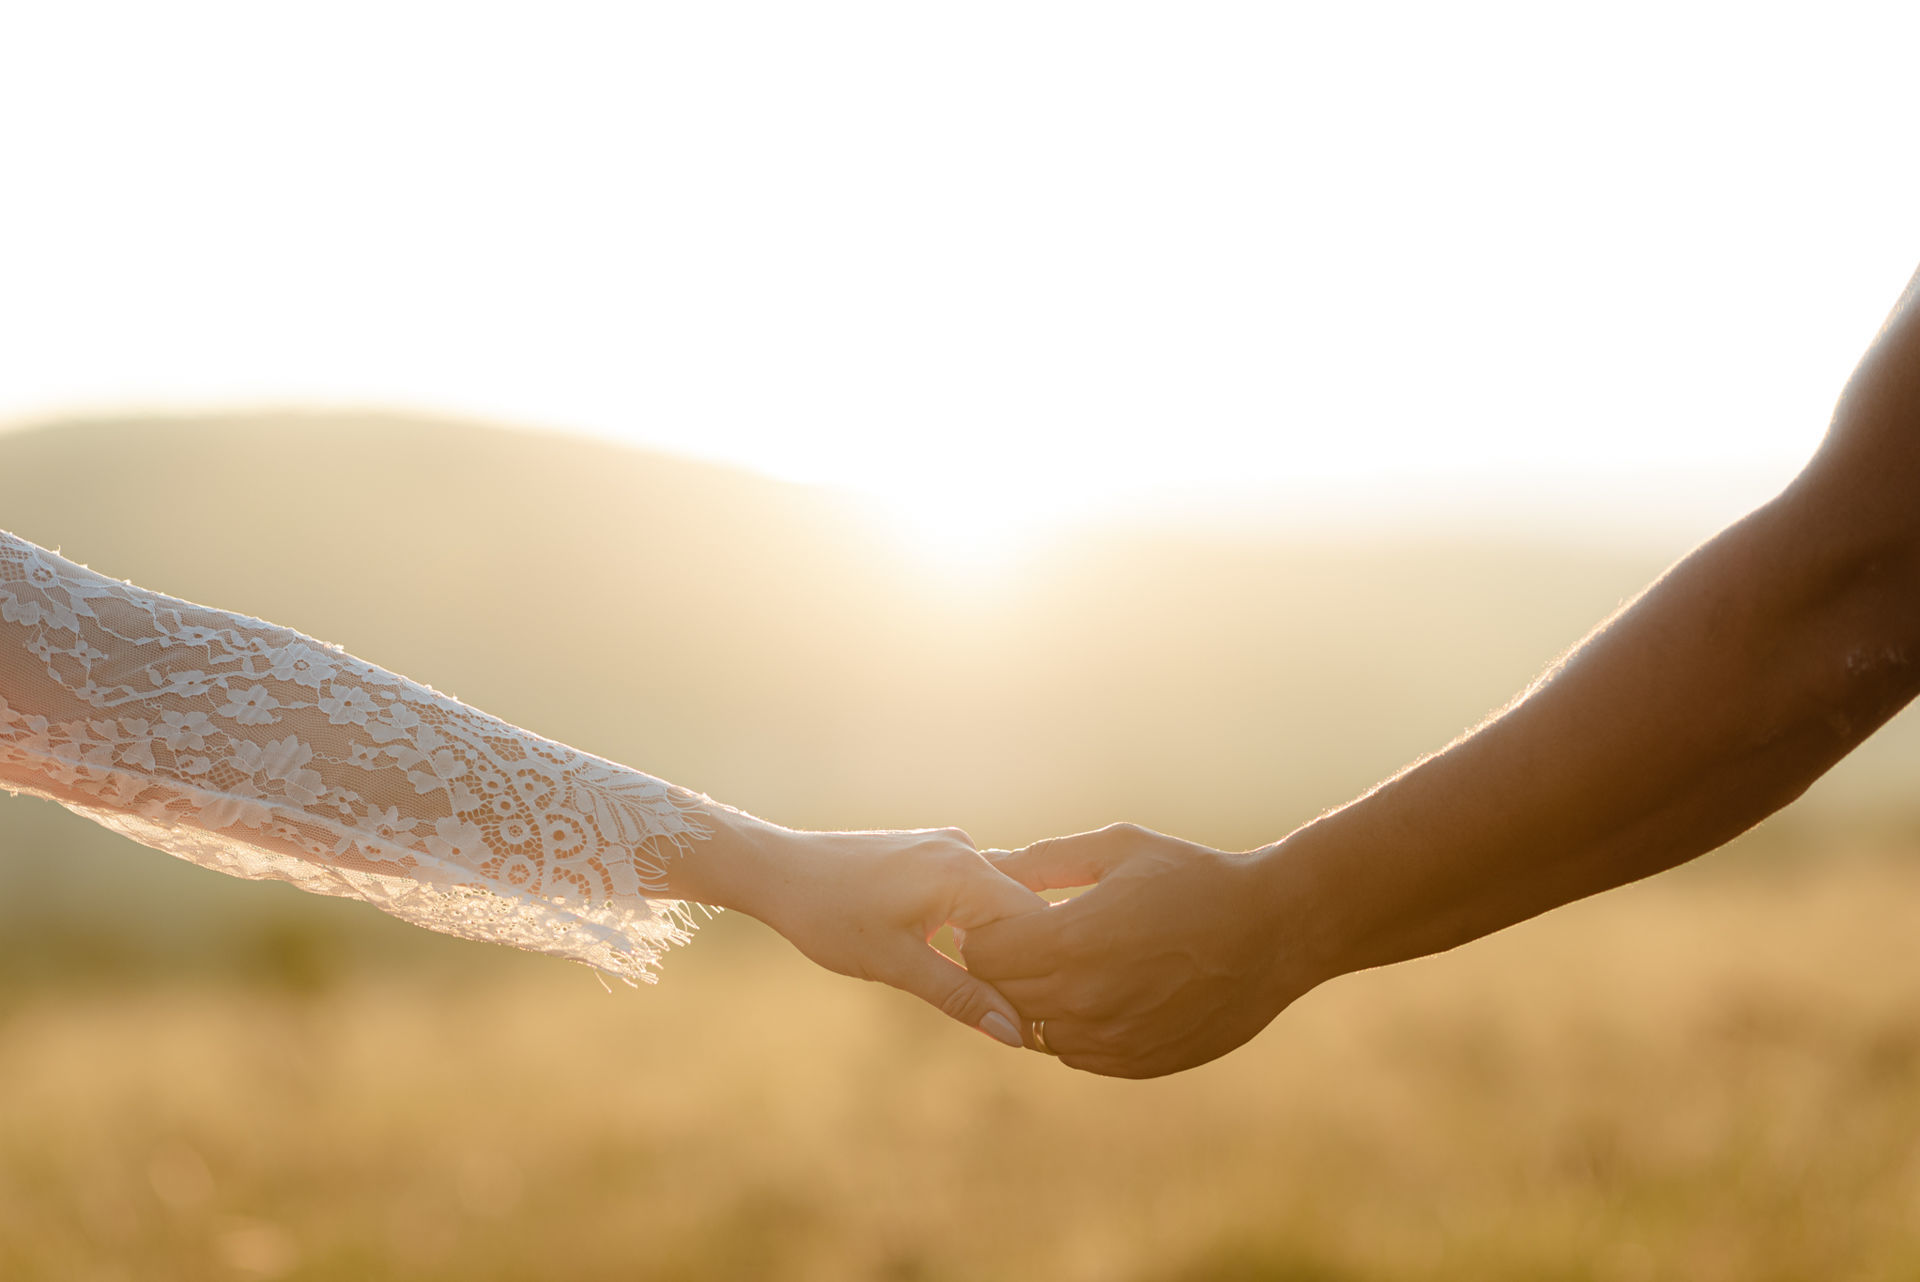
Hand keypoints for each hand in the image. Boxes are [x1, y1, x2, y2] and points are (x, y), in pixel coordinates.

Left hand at [725, 824, 1045, 1047]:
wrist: (777, 870)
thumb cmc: (829, 916)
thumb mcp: (897, 965)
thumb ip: (961, 996)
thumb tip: (1015, 1033)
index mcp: (964, 872)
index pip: (1036, 922)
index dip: (1043, 970)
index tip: (1042, 1014)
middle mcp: (965, 850)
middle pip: (1023, 911)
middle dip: (1025, 960)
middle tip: (1023, 1013)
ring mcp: (949, 847)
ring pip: (999, 903)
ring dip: (1000, 945)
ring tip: (995, 992)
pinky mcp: (932, 852)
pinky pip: (975, 891)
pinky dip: (979, 926)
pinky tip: (966, 958)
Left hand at [961, 823, 1324, 1076]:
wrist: (1274, 931)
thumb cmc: (1195, 877)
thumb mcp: (1118, 849)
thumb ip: (1044, 861)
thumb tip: (988, 864)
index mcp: (1072, 940)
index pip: (982, 953)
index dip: (985, 932)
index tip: (1006, 916)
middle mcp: (1084, 999)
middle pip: (1001, 994)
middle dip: (1006, 965)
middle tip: (1031, 939)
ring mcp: (1110, 1039)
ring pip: (1033, 1030)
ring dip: (1038, 1001)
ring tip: (1072, 965)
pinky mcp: (1136, 1063)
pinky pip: (1074, 1053)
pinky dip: (1073, 1027)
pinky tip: (1102, 992)